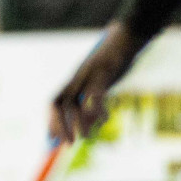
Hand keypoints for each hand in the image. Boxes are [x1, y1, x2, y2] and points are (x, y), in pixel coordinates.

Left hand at [49, 21, 145, 143]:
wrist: (128, 35)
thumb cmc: (117, 60)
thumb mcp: (103, 80)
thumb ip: (95, 98)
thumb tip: (91, 123)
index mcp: (75, 81)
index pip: (54, 102)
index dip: (51, 121)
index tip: (52, 139)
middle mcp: (77, 78)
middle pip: (59, 103)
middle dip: (59, 125)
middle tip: (68, 144)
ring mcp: (88, 74)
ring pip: (74, 100)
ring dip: (78, 121)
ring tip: (85, 136)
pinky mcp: (103, 70)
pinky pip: (95, 92)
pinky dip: (96, 108)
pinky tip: (104, 118)